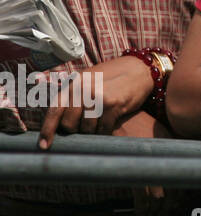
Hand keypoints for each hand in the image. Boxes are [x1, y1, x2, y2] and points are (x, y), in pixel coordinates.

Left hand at [37, 54, 154, 149]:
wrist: (140, 69)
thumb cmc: (113, 76)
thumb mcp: (88, 79)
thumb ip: (72, 93)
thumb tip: (56, 117)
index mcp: (74, 83)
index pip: (54, 110)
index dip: (47, 130)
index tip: (44, 145)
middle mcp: (83, 89)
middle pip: (69, 124)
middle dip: (75, 130)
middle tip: (84, 126)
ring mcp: (98, 97)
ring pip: (87, 128)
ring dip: (92, 131)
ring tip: (99, 122)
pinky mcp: (114, 105)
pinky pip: (103, 129)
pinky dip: (104, 131)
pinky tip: (108, 125)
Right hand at [113, 110, 178, 215]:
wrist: (120, 118)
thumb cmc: (140, 125)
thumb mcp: (162, 133)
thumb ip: (170, 148)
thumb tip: (177, 163)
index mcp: (172, 149)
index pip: (181, 177)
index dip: (179, 194)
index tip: (176, 203)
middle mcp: (163, 157)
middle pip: (172, 189)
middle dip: (169, 206)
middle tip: (164, 215)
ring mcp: (148, 163)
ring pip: (157, 195)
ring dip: (155, 210)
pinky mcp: (132, 168)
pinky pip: (140, 194)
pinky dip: (141, 207)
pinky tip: (141, 213)